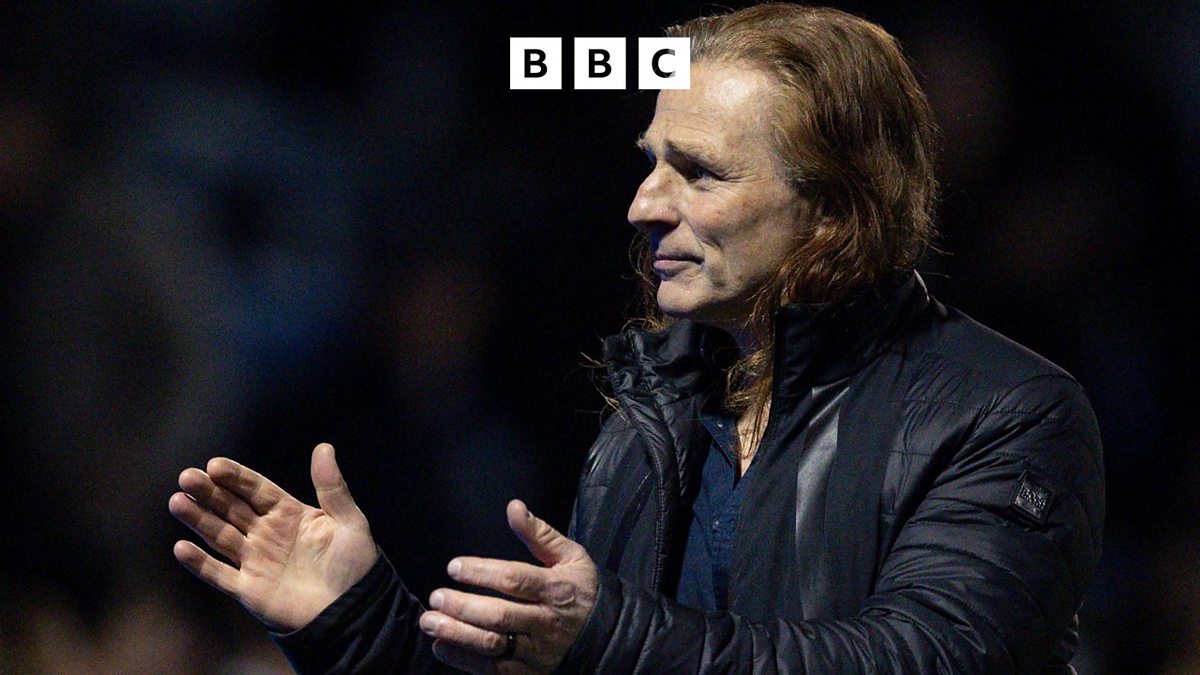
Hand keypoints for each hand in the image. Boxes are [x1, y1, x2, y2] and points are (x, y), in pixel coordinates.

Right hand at [169, 443, 378, 631]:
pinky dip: (200, 563)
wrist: (353, 613)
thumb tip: (324, 447)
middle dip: (210, 493)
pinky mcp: (249, 589)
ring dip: (198, 520)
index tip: (214, 464)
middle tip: (187, 477)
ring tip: (177, 501)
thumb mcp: (349, 522)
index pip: (257, 490)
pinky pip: (219, 574)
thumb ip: (332, 487)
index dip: (237, 477)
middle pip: (232, 508)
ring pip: (220, 536)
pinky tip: (181, 547)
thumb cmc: (356, 567)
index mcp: (291, 514)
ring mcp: (256, 561)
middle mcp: (268, 534)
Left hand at [419, 500, 597, 673]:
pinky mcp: (530, 672)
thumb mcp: (571, 558)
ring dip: (457, 635)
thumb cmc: (583, 591)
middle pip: (499, 616)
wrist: (609, 637)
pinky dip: (464, 660)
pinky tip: (442, 647)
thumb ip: (540, 534)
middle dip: (463, 607)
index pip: (515, 580)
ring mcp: (538, 651)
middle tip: (436, 596)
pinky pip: (494, 671)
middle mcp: (546, 622)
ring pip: (493, 645)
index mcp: (556, 589)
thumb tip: (514, 506)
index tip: (454, 567)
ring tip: (430, 621)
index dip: (482, 573)